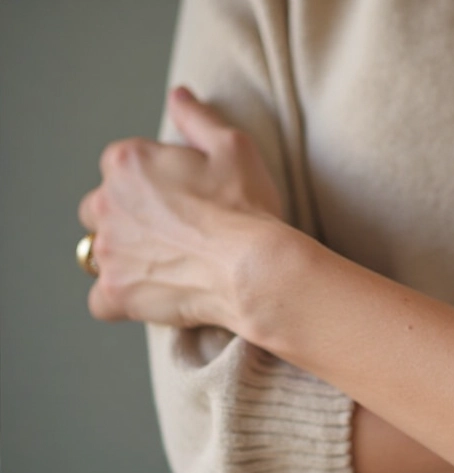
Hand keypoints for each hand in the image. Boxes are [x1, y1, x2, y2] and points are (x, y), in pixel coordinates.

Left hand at [78, 86, 284, 328]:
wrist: (255, 266)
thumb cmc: (247, 207)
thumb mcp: (233, 146)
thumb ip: (197, 118)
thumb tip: (178, 95)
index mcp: (127, 163)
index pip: (120, 167)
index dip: (152, 183)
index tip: (181, 196)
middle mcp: (107, 203)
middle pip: (101, 208)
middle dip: (128, 217)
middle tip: (173, 230)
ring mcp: (108, 251)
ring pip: (101, 252)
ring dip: (126, 255)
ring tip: (169, 262)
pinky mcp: (115, 292)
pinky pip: (101, 299)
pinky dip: (120, 298)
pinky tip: (150, 292)